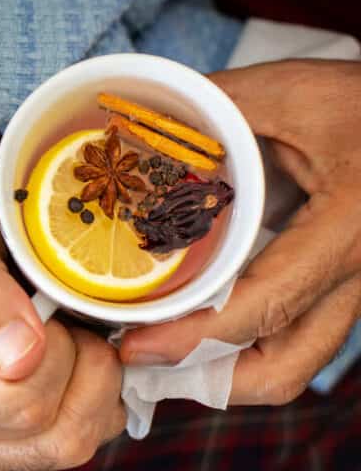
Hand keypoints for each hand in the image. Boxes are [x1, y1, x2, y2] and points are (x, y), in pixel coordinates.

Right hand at [0, 201, 125, 470]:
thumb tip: (19, 355)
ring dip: (95, 383)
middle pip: (53, 433)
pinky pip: (86, 443)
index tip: (43, 304)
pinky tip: (75, 357)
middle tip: (60, 313)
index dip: (54, 352)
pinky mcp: (19, 453)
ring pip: (74, 446)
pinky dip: (99, 399)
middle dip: (80, 363)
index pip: (19, 403)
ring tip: (69, 332)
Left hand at [121, 59, 360, 404]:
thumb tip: (133, 125)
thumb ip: (213, 109)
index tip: (134, 345)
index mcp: (349, 227)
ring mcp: (353, 284)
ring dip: (221, 369)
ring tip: (152, 346)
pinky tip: (190, 321)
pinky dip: (240, 343)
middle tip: (136, 357)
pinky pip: (293, 334)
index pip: (267, 305)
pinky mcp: (341, 283)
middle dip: (205, 379)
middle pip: (285, 367)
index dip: (194, 338)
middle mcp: (359, 272)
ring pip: (294, 360)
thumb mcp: (289, 91)